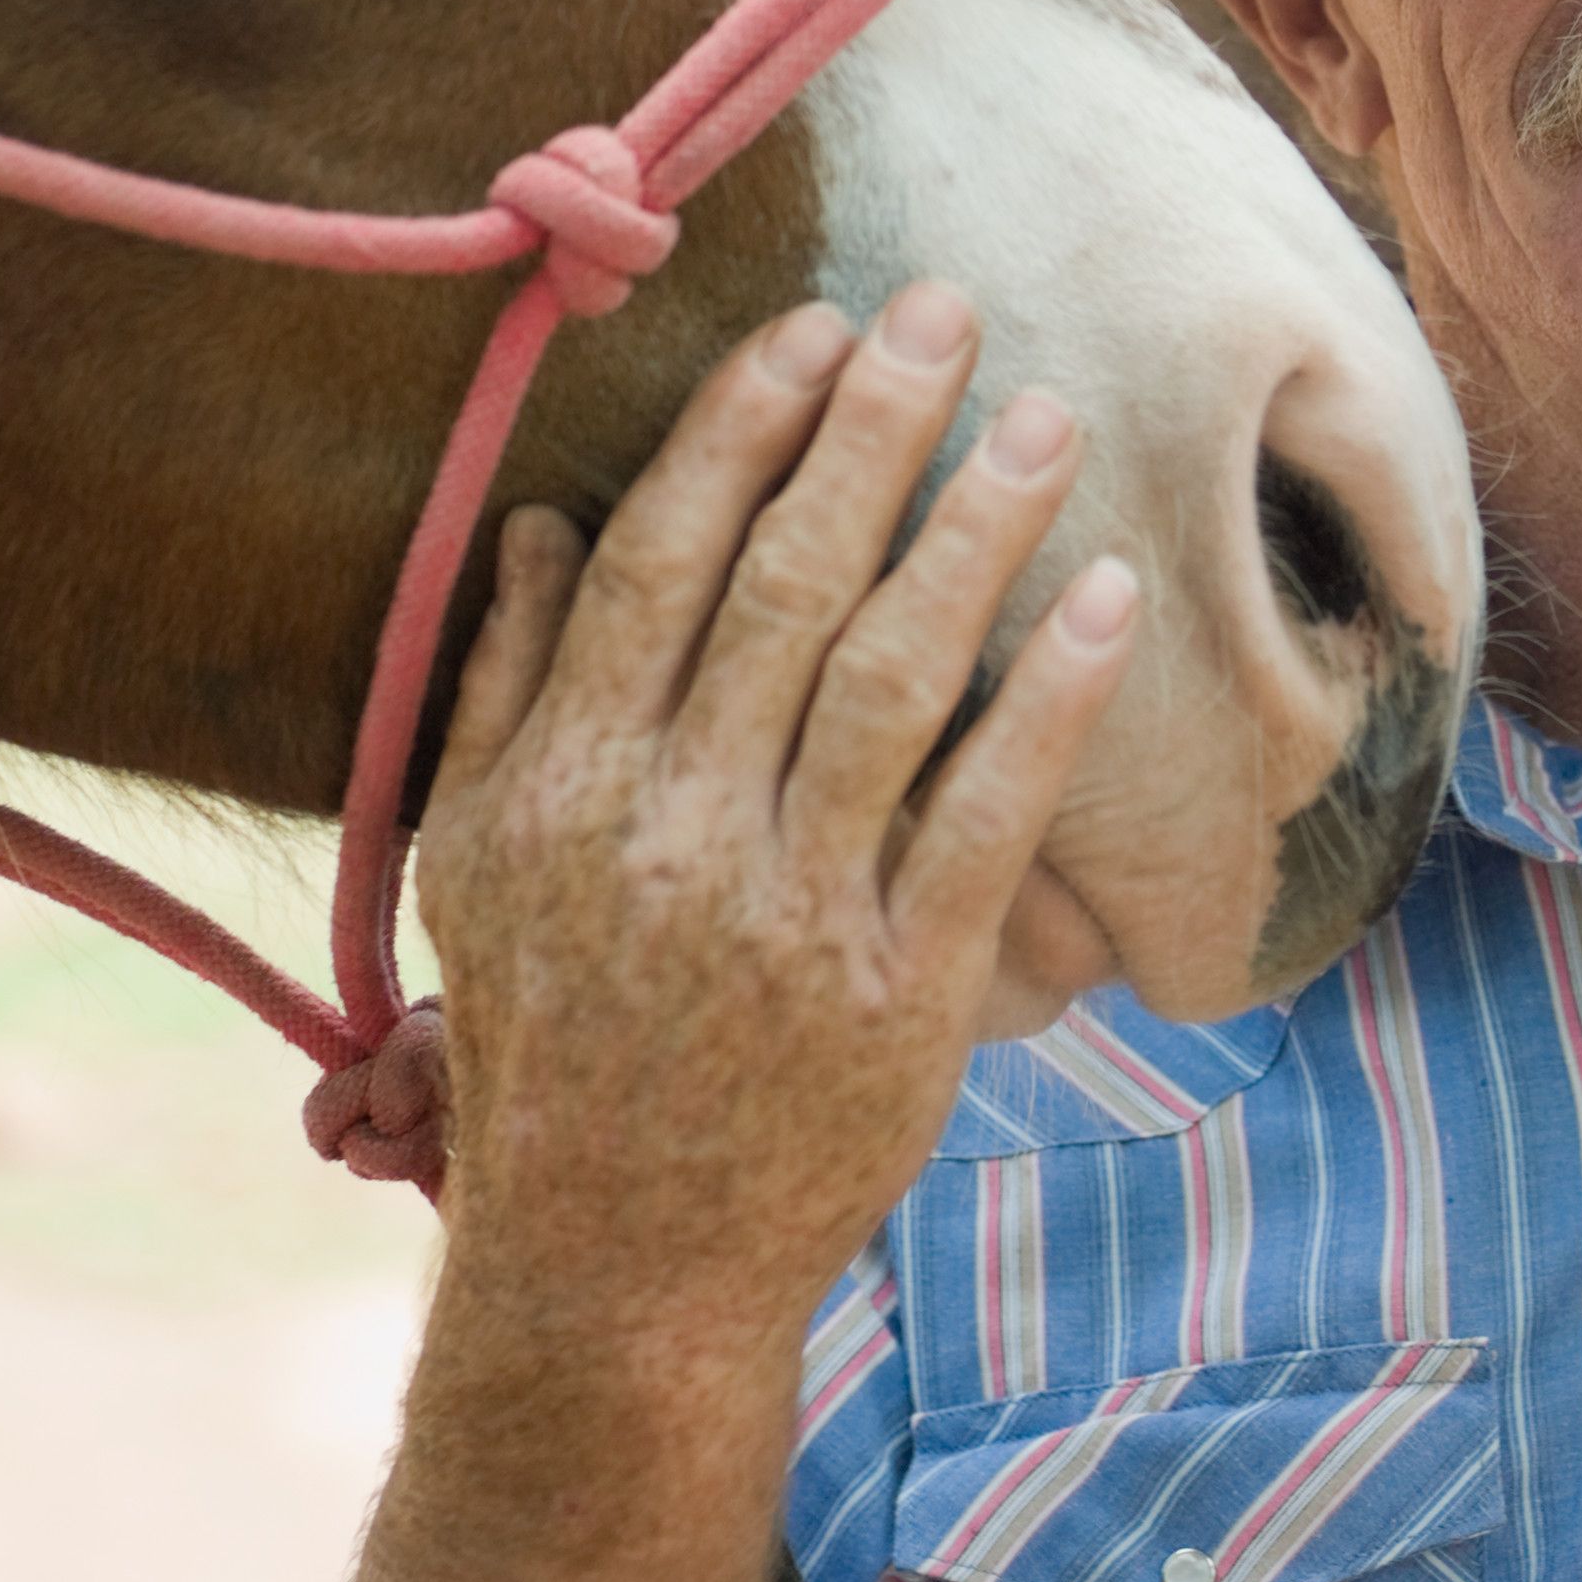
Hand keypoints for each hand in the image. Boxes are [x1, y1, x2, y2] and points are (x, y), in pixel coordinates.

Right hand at [407, 282, 1129, 1361]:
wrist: (619, 1269)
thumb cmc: (553, 1043)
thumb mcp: (475, 866)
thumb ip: (503, 688)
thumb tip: (544, 522)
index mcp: (564, 787)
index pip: (662, 563)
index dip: (742, 432)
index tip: (816, 331)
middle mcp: (671, 834)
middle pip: (783, 589)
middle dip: (870, 434)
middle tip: (947, 311)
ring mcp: (791, 916)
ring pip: (888, 682)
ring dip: (971, 534)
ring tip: (1044, 419)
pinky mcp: (900, 997)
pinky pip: (985, 821)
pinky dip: (1045, 703)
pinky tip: (1105, 600)